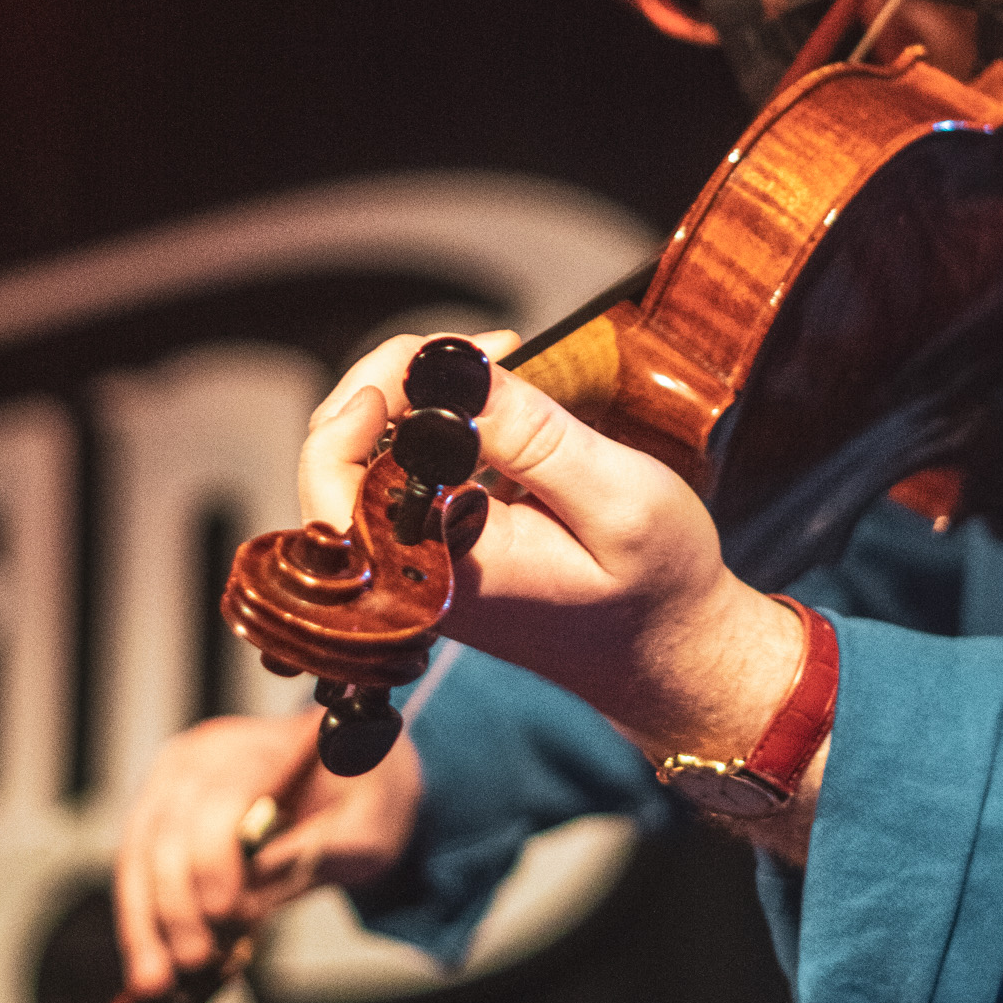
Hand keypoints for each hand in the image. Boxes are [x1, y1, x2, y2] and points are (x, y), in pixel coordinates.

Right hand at [113, 708, 422, 996]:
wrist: (354, 776)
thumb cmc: (366, 798)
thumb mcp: (371, 826)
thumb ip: (321, 851)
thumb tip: (256, 886)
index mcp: (264, 746)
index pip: (219, 798)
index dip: (214, 857)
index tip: (226, 912)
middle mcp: (205, 756)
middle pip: (169, 829)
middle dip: (175, 903)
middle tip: (195, 961)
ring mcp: (174, 782)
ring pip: (140, 854)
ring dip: (143, 922)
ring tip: (153, 983)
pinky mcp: (160, 816)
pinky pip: (137, 871)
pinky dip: (141, 921)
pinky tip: (149, 968)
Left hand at [301, 332, 812, 798]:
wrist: (670, 654)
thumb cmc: (657, 588)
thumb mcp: (618, 499)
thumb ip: (535, 437)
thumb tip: (453, 374)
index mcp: (437, 572)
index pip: (332, 481)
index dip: (355, 404)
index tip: (423, 363)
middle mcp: (411, 573)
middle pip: (336, 459)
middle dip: (389, 382)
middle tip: (470, 348)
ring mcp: (421, 562)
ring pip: (365, 460)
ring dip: (411, 396)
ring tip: (490, 360)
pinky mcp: (441, 548)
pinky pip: (403, 475)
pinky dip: (432, 424)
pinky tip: (489, 400)